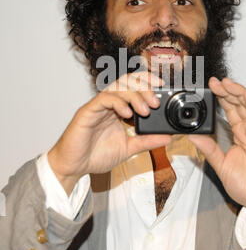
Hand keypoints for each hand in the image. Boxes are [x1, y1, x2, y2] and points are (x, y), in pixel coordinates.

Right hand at [48, 72, 171, 194]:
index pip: (134, 86)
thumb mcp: (128, 149)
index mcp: (118, 109)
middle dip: (144, 88)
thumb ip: (146, 141)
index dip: (148, 82)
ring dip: (134, 95)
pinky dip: (118, 103)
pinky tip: (127, 114)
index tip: (162, 87)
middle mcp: (109, 104)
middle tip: (155, 102)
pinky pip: (104, 99)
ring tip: (145, 110)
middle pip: (127, 82)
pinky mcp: (88, 111)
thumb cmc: (95, 156)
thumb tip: (167, 138)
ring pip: (117, 87)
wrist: (74, 167)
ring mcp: (98, 106)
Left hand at [189, 77, 245, 219]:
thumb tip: (193, 136)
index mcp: (240, 135)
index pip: (231, 111)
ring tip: (226, 84)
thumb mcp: (221, 164)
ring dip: (240, 93)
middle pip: (240, 105)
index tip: (209, 88)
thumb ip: (209, 149)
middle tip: (214, 82)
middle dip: (227, 91)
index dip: (221, 98)